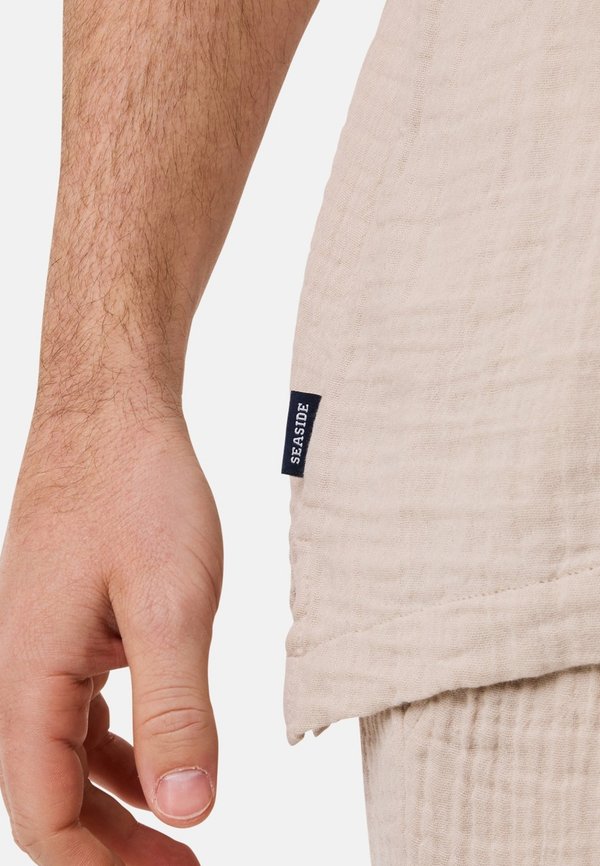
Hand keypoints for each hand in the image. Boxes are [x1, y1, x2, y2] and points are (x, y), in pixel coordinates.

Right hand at [0, 405, 222, 864]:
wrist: (113, 413)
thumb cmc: (135, 489)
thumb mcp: (171, 604)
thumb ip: (177, 710)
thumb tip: (188, 811)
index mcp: (29, 674)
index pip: (44, 813)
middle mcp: (22, 668)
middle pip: (51, 794)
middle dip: (111, 849)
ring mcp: (43, 643)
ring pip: (68, 755)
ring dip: (118, 804)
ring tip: (177, 836)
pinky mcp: (72, 622)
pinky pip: (84, 708)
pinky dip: (122, 747)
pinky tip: (158, 759)